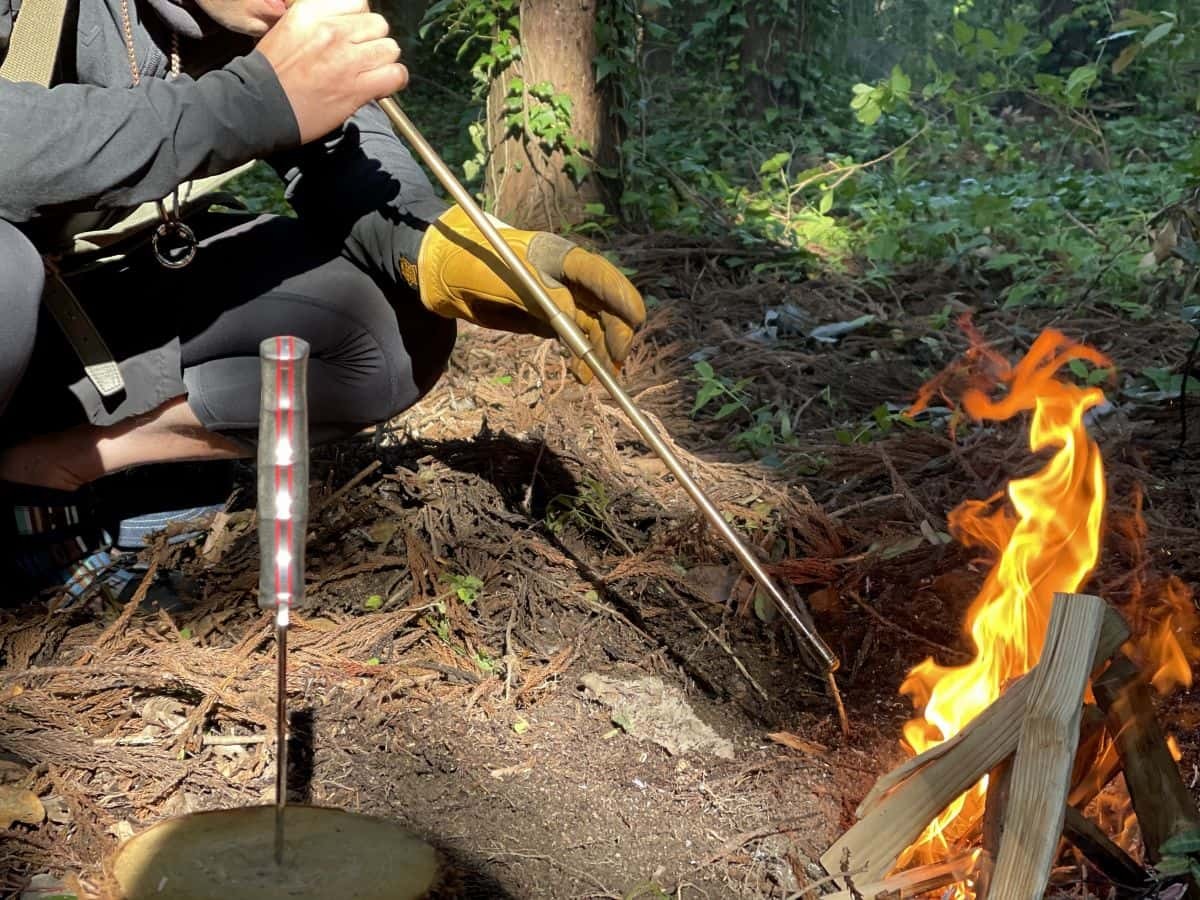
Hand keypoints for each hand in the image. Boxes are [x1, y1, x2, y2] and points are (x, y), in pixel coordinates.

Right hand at [257, 0, 406, 142]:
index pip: (358, 3)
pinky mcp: (356, 88)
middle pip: (378, 24)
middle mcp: (332, 31)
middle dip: (373, 41)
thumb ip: (321, 20)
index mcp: (312, 12)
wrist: (259, 106)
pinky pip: (395, 75)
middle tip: (361, 56)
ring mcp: (346, 59)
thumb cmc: (273, 71)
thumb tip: (349, 23)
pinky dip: (393, 80)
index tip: (353, 35)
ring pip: (389, 48)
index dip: (360, 21)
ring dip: (384, 61)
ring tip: (370, 72)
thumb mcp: (291, 28)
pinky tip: (381, 85)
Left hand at [416, 207, 645, 382]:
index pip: (597, 273)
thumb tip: (574, 321)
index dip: (618, 295)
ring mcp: (560, 298)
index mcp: (556, 256)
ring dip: (600, 352)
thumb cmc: (470, 268)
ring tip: (597, 378)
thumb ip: (539, 299)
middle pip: (603, 303)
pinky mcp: (550, 319)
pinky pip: (576, 339)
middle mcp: (565, 277)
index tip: (633, 319)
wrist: (444, 276)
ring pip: (593, 326)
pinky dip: (583, 358)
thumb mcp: (503, 283)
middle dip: (614, 331)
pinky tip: (584, 376)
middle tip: (614, 361)